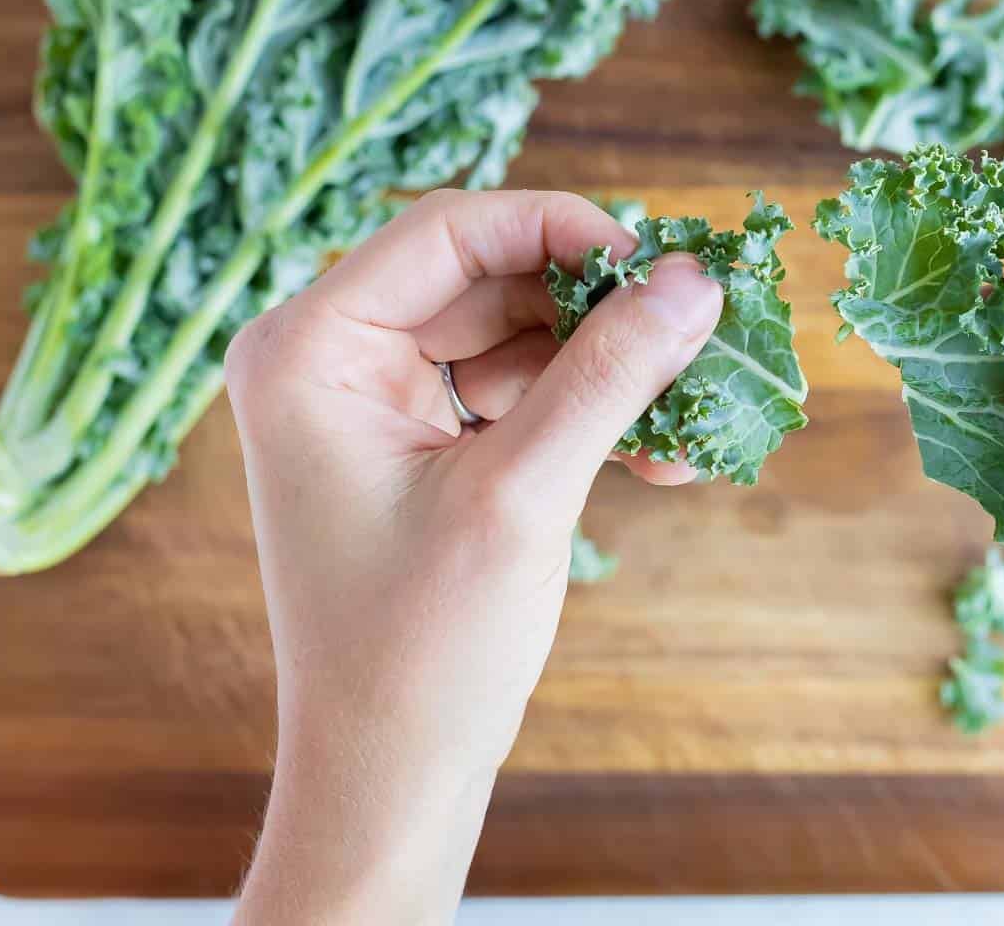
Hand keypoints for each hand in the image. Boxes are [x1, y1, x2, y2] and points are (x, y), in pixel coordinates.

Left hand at [227, 189, 720, 924]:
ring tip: (690, 413)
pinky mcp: (417, 444)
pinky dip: (584, 414)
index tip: (661, 262)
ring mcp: (371, 403)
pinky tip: (661, 454)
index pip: (448, 231)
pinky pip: (515, 393)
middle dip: (597, 311)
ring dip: (605, 369)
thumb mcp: (521, 495)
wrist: (389, 774)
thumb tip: (696, 281)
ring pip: (515, 335)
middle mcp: (327, 358)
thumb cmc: (421, 648)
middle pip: (489, 279)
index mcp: (307, 349)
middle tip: (694, 333)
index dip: (562, 229)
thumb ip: (608, 376)